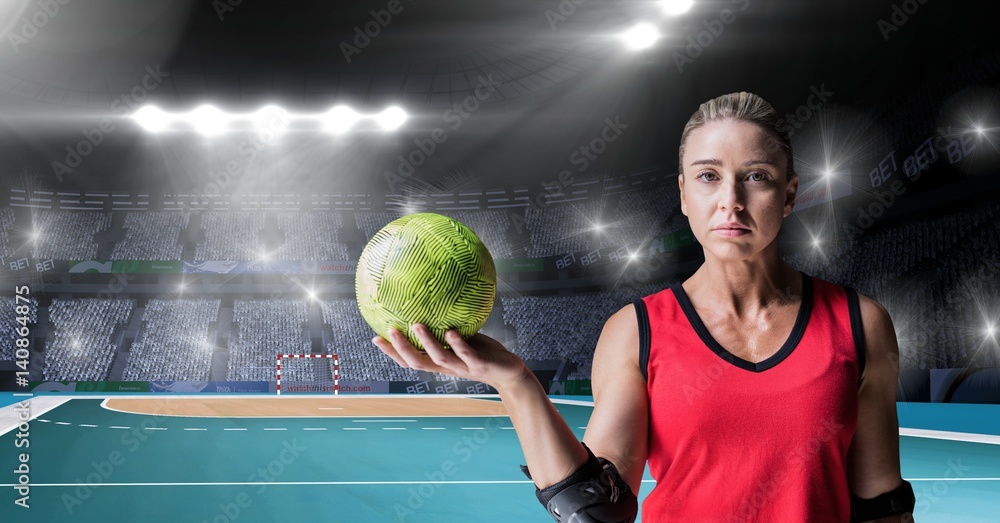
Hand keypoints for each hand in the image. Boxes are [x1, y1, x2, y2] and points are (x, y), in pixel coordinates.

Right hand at [372, 324, 530, 392]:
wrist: (508, 372)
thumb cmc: (483, 353)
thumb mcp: (462, 339)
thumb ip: (447, 327)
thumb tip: (434, 304)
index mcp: (439, 362)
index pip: (410, 359)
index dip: (392, 352)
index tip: (375, 338)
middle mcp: (447, 367)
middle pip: (417, 362)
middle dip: (401, 349)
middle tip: (389, 330)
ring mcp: (462, 367)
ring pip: (440, 358)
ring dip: (427, 342)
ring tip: (417, 325)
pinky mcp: (479, 365)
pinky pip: (467, 354)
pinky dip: (458, 344)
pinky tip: (451, 331)